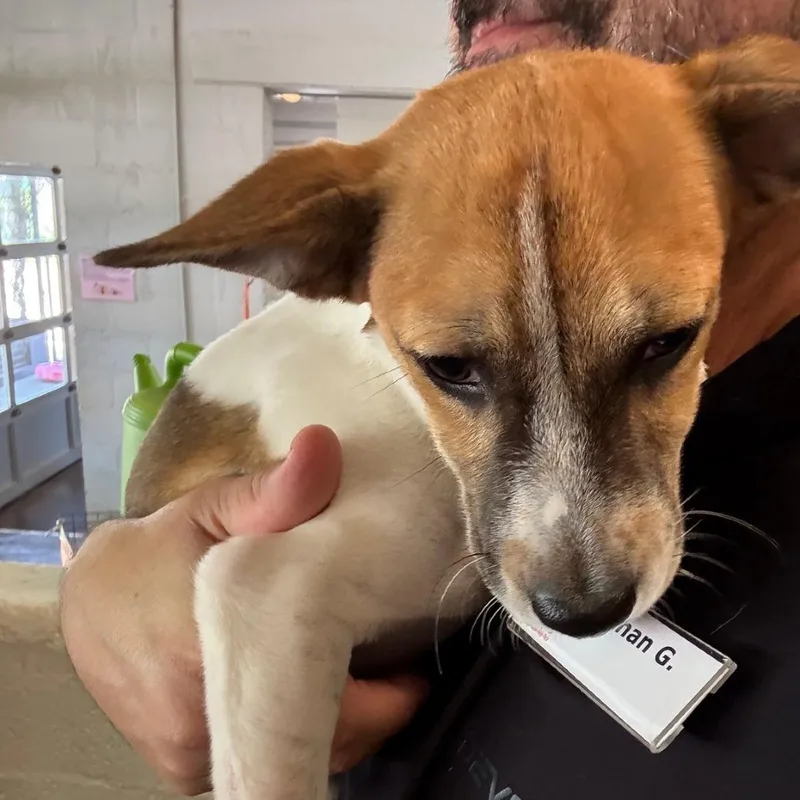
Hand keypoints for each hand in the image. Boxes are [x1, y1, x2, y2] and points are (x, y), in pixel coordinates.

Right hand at [61, 425, 427, 793]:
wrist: (89, 602)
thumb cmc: (160, 550)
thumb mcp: (217, 509)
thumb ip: (277, 489)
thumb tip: (324, 445)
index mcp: (213, 655)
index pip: (331, 710)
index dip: (386, 699)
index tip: (411, 672)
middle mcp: (200, 723)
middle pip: (319, 743)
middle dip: (365, 710)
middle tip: (390, 668)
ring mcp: (189, 754)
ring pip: (292, 756)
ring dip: (331, 723)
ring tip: (354, 675)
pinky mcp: (183, 764)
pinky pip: (261, 759)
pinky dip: (293, 733)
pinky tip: (305, 690)